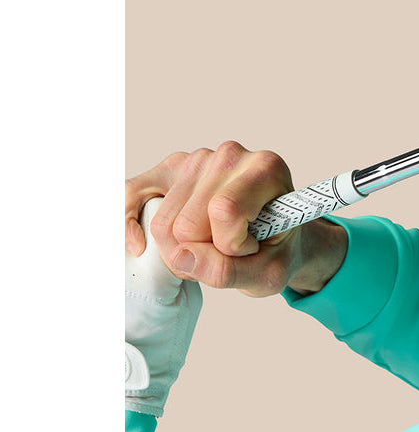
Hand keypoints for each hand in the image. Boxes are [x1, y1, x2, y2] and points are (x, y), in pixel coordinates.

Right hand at [125, 142, 345, 297]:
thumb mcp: (267, 276)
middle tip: (229, 254)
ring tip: (212, 245)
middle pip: (185, 224)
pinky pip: (132, 194)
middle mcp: (230, 155)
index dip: (232, 246)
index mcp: (265, 170)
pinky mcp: (170, 168)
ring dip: (183, 249)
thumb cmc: (274, 253)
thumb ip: (229, 271)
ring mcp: (196, 158)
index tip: (253, 248)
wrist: (275, 239)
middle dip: (203, 253)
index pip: (223, 212)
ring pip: (162, 223)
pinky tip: (140, 247)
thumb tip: (180, 257)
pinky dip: (130, 224)